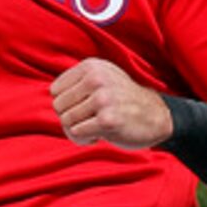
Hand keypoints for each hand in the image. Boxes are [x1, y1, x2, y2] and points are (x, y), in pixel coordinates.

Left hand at [51, 58, 173, 149]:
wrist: (156, 116)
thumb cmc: (123, 100)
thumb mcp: (102, 78)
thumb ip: (77, 82)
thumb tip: (51, 94)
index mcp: (91, 67)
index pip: (55, 90)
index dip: (67, 104)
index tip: (84, 107)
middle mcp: (96, 79)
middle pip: (58, 107)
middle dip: (71, 118)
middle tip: (90, 120)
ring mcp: (102, 99)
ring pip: (66, 121)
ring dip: (78, 130)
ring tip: (95, 127)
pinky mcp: (107, 120)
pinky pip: (77, 133)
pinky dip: (84, 139)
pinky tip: (99, 136)